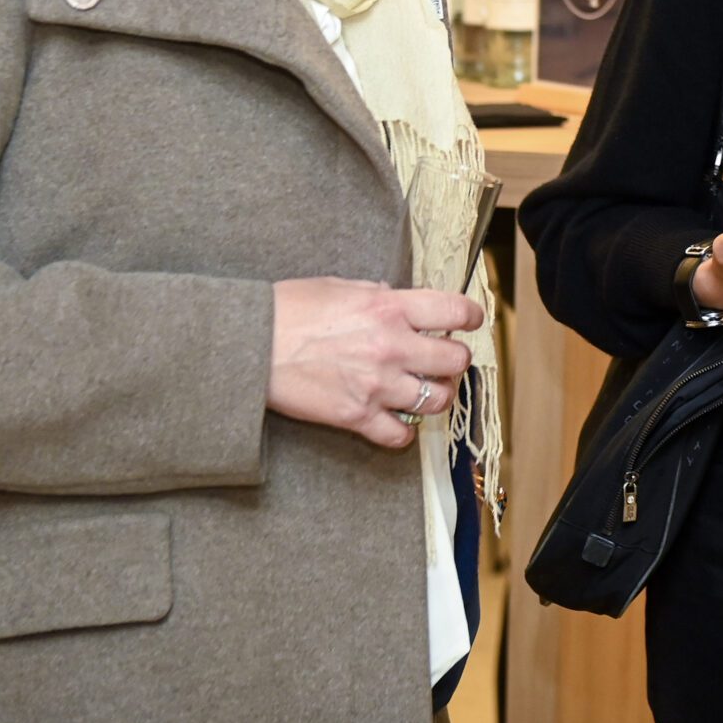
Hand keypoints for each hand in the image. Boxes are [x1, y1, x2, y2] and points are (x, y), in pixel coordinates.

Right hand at [267, 278, 482, 448]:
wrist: (249, 345)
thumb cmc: (288, 310)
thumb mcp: (341, 287)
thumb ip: (379, 296)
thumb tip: (400, 301)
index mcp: (389, 308)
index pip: (455, 312)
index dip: (472, 317)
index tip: (472, 321)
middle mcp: (392, 346)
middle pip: (456, 360)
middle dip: (455, 360)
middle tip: (444, 360)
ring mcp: (377, 385)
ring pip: (437, 400)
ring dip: (436, 395)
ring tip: (425, 389)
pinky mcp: (356, 416)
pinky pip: (400, 435)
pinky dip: (404, 431)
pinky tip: (396, 419)